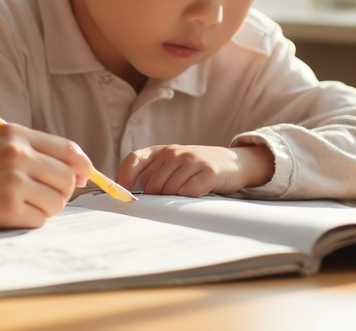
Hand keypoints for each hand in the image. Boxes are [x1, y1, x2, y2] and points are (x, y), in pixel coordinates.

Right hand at [0, 124, 92, 232]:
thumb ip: (32, 151)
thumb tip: (79, 171)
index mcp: (14, 134)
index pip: (68, 149)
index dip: (80, 166)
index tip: (81, 177)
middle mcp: (16, 154)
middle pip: (67, 178)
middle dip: (62, 192)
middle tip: (42, 196)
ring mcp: (12, 182)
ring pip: (57, 202)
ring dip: (43, 209)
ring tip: (18, 204)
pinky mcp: (7, 209)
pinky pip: (39, 221)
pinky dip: (28, 222)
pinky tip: (7, 215)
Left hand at [115, 144, 274, 196]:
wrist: (233, 162)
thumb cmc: (196, 168)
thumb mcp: (173, 165)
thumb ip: (154, 175)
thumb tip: (129, 195)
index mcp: (161, 151)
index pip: (134, 159)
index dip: (124, 177)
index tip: (122, 193)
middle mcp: (174, 153)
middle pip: (152, 184)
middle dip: (155, 199)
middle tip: (164, 205)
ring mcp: (191, 161)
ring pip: (169, 190)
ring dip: (173, 200)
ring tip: (182, 198)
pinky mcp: (208, 172)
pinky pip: (188, 192)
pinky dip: (188, 198)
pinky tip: (194, 195)